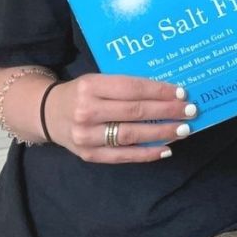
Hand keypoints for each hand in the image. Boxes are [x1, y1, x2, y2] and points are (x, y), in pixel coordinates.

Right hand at [44, 74, 195, 162]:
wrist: (46, 113)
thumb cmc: (80, 93)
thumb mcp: (96, 80)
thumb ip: (124, 86)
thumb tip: (166, 92)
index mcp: (90, 86)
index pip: (131, 88)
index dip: (158, 91)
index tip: (181, 92)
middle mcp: (87, 110)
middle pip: (134, 112)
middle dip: (166, 111)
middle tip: (190, 110)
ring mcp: (86, 135)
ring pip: (131, 134)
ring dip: (161, 133)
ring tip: (183, 129)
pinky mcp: (88, 155)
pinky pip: (123, 156)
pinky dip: (146, 153)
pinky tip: (165, 149)